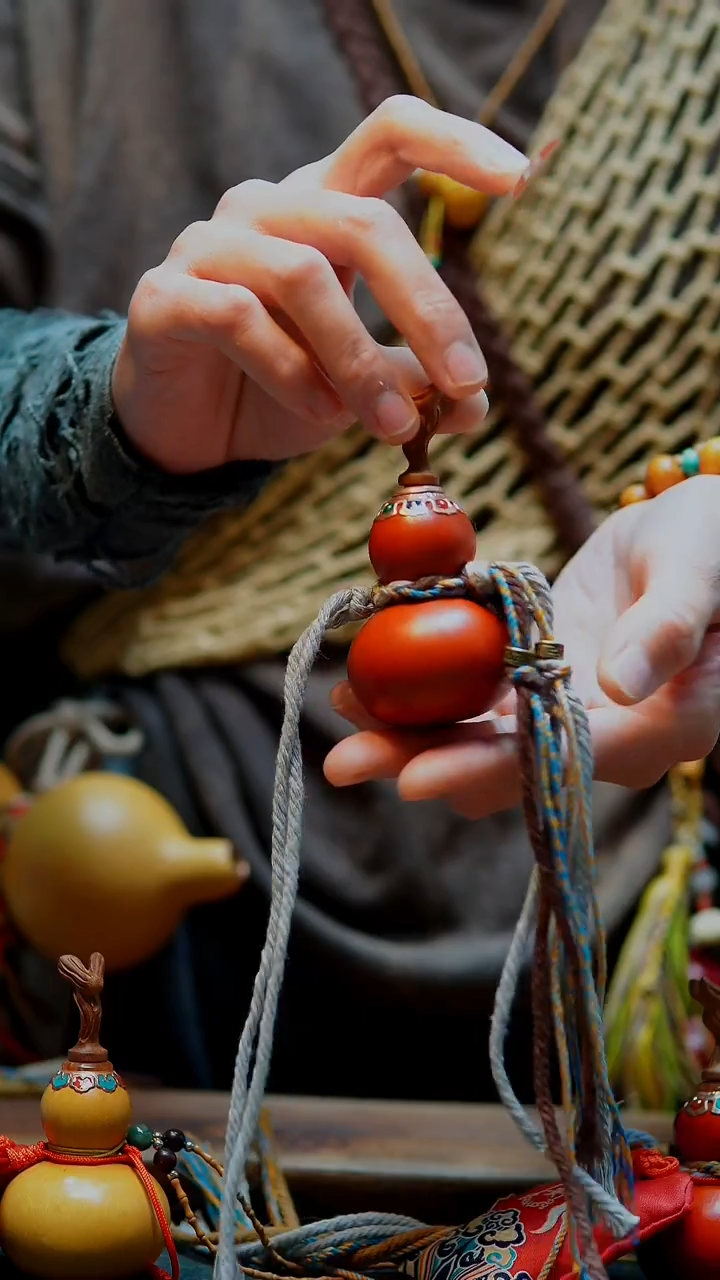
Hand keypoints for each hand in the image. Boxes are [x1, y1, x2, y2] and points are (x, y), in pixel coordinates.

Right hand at [112, 97, 527, 473]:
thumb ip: (416, 383)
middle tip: (465, 382)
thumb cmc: (281, 389)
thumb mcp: (364, 388)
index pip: (391, 134)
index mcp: (324, 204)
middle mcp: (268, 208)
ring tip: (391, 425)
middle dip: (427, 309)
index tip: (520, 180)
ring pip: (302, 276)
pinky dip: (293, 374)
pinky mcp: (165, 296)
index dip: (456, 142)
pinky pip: (238, 319)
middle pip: (363, 222)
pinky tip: (320, 414)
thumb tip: (473, 404)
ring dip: (359, 361)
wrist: (189, 433)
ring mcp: (209, 245)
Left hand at [324, 476, 719, 815]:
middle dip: (423, 763)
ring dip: (411, 731)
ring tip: (343, 710)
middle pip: (504, 767)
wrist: (709, 533)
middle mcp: (610, 738)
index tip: (415, 779)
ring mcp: (570, 712)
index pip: (562, 763)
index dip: (485, 773)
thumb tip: (618, 685)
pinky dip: (426, 692)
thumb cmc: (717, 545)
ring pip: (479, 740)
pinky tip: (370, 677)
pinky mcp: (542, 682)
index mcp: (660, 727)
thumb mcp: (698, 573)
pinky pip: (478, 700)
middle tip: (344, 761)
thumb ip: (667, 628)